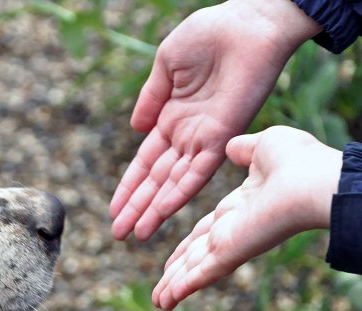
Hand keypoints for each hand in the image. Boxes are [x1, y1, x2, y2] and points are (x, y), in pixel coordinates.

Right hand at [110, 0, 320, 240]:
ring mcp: (204, 138)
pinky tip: (163, 211)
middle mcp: (187, 135)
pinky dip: (180, 192)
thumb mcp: (166, 65)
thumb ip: (151, 99)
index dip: (129, 186)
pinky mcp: (223, 136)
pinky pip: (199, 171)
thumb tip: (136, 130)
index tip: (113, 210)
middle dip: (136, 207)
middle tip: (118, 233)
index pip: (145, 161)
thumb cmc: (210, 34)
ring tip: (135, 234)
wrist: (248, 24)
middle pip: (156, 180)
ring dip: (153, 209)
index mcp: (171, 117)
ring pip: (173, 183)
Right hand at [152, 126, 340, 310]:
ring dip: (174, 286)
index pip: (207, 229)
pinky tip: (167, 300)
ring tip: (160, 303)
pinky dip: (181, 288)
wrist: (317, 182)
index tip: (176, 255)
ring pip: (195, 269)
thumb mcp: (265, 146)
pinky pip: (201, 274)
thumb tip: (232, 147)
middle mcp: (235, 228)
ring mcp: (233, 243)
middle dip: (178, 270)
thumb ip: (245, 149)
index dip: (190, 243)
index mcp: (242, 206)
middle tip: (163, 288)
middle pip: (198, 254)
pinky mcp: (231, 253)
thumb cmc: (300, 161)